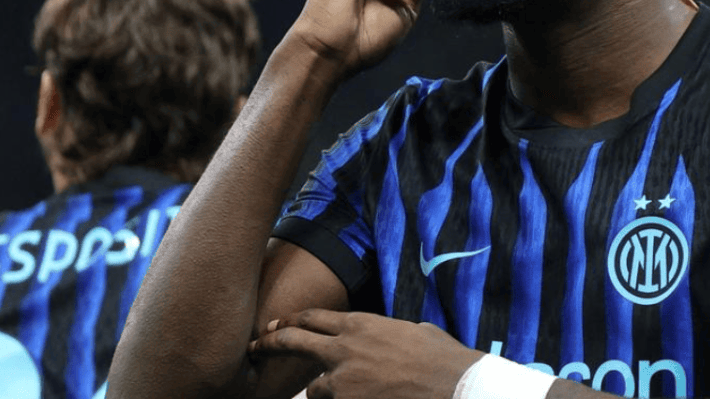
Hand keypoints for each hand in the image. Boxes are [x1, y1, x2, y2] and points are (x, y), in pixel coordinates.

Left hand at [250, 309, 480, 398]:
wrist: (454, 385)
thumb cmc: (441, 358)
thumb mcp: (412, 331)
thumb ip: (385, 333)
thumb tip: (383, 338)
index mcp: (361, 324)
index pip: (313, 318)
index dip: (291, 321)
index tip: (275, 326)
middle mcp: (345, 348)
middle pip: (294, 341)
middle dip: (270, 343)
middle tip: (255, 346)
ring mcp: (344, 381)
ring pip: (315, 389)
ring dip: (324, 392)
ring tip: (348, 393)